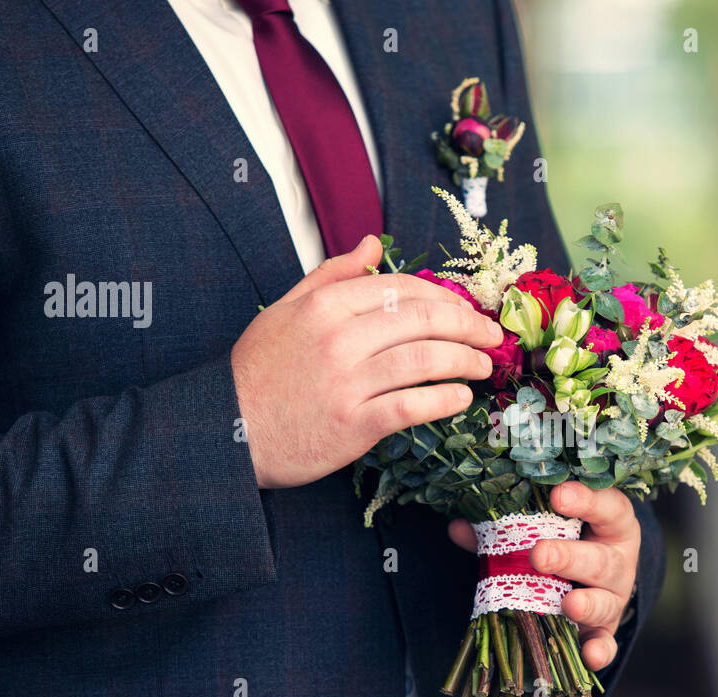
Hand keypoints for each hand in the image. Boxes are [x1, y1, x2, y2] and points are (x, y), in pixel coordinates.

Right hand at [230, 235, 504, 488]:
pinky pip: (412, 405)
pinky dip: (444, 399)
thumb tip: (372, 244)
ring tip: (483, 366)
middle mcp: (339, 339)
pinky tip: (460, 398)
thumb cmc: (258, 372)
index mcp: (325, 306)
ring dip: (465, 360)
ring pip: (425, 360)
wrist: (226, 431)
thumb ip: (330, 276)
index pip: (402, 289)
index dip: (444, 298)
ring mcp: (348, 383)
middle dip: (468, 325)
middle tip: (491, 336)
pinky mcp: (354, 425)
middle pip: (423, 320)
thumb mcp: (284, 311)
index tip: (465, 310)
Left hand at [449, 482, 639, 670]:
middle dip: (570, 557)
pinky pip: (606, 642)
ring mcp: (613, 598)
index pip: (607, 506)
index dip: (586, 500)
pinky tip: (589, 657)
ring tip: (569, 604)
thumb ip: (506, 529)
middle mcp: (617, 561)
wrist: (593, 581)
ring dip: (587, 604)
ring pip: (606, 601)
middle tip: (539, 555)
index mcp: (609, 525)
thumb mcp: (544, 530)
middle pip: (601, 559)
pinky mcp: (606, 631)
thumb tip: (459, 528)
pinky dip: (598, 651)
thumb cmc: (566, 544)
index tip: (558, 495)